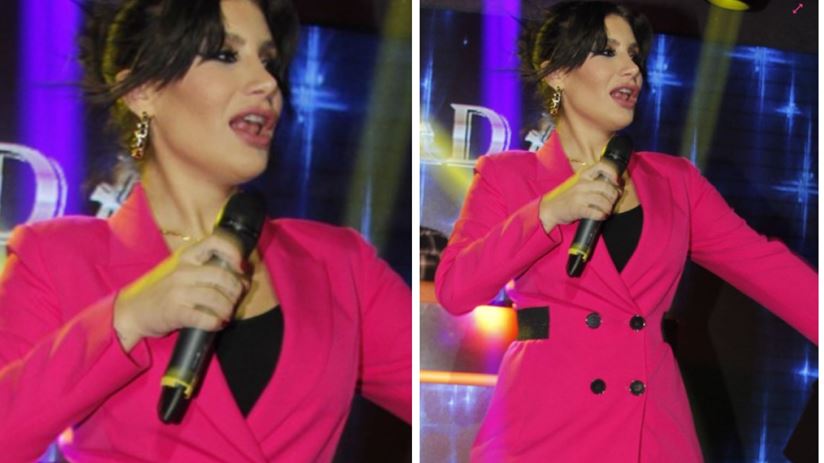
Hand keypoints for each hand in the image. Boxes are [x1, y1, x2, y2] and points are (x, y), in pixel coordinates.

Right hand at [113, 234, 247, 350]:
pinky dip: (216, 322)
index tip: (242, 267)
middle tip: (235, 300)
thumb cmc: (167, 293)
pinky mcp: (174, 312)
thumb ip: (209, 270)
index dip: (233, 252)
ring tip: (226, 314)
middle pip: (222, 275)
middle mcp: (183, 271)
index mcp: (187, 258)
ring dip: (228, 309)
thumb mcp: (185, 273)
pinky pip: (204, 317)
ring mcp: (177, 291)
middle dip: (236, 290)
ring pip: (216, 298)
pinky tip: (217, 324)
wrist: (135, 312)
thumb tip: (244, 277)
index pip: (215, 242)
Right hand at [538, 160, 622, 230]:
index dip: (613, 172)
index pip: (601, 166)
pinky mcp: (577, 209)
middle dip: (614, 196)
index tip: (617, 181)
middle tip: (613, 202)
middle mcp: (581, 184)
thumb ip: (596, 183)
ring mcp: (578, 197)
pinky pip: (595, 212)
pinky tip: (602, 216)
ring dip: (608, 208)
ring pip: (602, 200)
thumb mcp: (581, 185)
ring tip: (607, 211)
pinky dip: (602, 215)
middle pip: (606, 187)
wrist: (552, 209)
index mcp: (583, 176)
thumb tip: (617, 186)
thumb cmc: (569, 198)